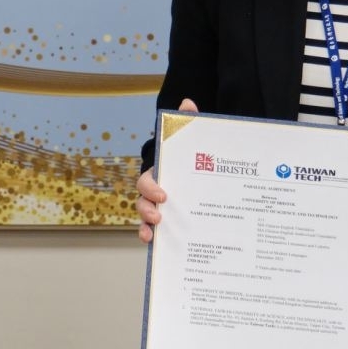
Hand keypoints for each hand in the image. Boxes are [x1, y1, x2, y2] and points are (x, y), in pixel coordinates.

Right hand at [136, 98, 198, 243]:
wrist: (205, 176)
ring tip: (153, 234)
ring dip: (145, 227)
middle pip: (142, 203)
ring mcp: (160, 211)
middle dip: (146, 210)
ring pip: (146, 221)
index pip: (146, 182)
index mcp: (160, 175)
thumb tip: (187, 102)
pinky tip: (156, 245)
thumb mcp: (193, 142)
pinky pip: (156, 235)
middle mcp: (156, 195)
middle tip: (159, 216)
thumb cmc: (194, 160)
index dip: (151, 188)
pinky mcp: (169, 226)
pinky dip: (152, 240)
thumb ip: (189, 123)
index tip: (164, 195)